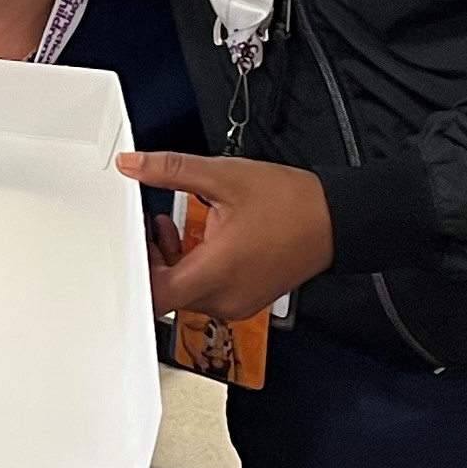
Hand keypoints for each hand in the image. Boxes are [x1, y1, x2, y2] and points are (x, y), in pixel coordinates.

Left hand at [118, 152, 336, 319]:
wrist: (336, 220)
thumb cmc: (292, 204)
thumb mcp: (224, 177)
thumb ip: (172, 170)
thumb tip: (135, 165)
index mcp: (216, 272)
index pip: (155, 295)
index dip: (134, 271)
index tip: (131, 245)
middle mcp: (224, 297)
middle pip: (166, 294)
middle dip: (150, 261)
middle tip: (144, 229)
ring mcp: (236, 302)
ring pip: (185, 294)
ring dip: (170, 264)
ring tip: (166, 229)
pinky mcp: (245, 300)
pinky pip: (206, 292)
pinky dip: (192, 269)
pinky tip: (194, 239)